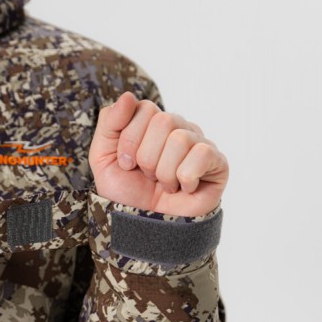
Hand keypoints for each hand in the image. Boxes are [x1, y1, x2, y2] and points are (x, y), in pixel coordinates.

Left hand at [89, 92, 228, 216]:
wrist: (143, 226)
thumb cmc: (126, 192)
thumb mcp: (103, 156)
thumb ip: (109, 122)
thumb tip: (128, 96)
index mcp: (152, 122)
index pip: (144, 108)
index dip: (129, 140)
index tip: (125, 164)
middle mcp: (178, 128)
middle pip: (163, 121)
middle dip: (146, 157)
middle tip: (147, 176)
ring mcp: (199, 144)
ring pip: (181, 139)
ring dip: (164, 172)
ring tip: (165, 185)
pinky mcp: (218, 163)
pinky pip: (203, 155)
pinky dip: (185, 178)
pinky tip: (183, 189)